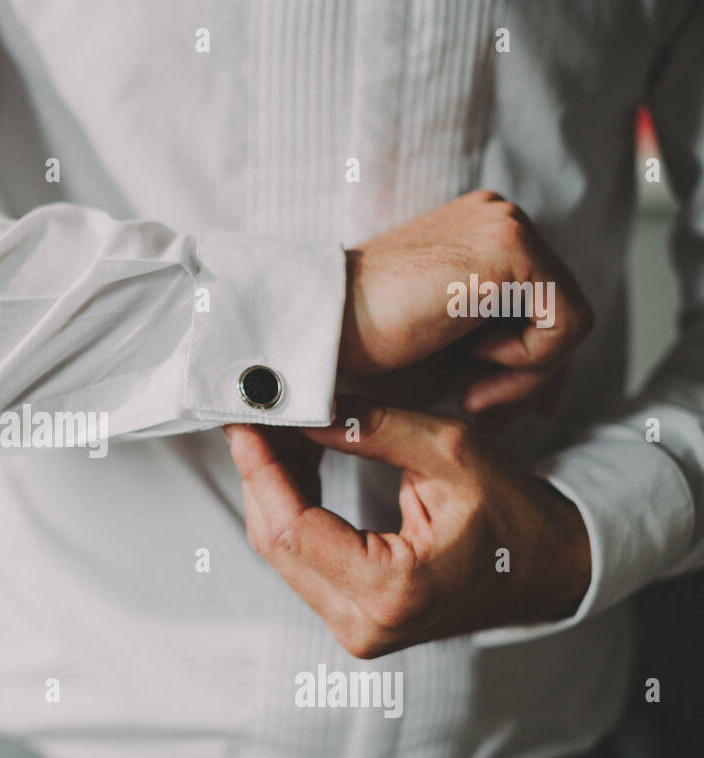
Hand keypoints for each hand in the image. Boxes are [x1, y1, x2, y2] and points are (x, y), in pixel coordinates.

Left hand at [225, 398, 591, 658]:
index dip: (260, 470)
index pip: (294, 527)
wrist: (548, 570)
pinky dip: (291, 512)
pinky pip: (301, 563)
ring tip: (277, 434)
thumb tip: (301, 407)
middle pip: (277, 543)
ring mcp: (356, 631)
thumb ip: (370, 428)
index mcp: (393, 589)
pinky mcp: (352, 622)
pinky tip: (294, 466)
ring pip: (282, 554)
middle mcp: (366, 624)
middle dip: (259, 475)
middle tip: (255, 418)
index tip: (244, 423)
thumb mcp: (450, 452)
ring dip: (271, 491)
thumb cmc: (513, 513)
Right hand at [339, 190, 593, 414]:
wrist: (319, 327)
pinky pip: (565, 321)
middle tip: (481, 411)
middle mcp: (498, 215)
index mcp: (478, 231)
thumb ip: (499, 356)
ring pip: (568, 318)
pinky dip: (527, 360)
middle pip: (560, 310)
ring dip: (525, 374)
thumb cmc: (368, 348)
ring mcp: (507, 223)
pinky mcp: (512, 244)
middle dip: (530, 375)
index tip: (496, 407)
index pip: (542, 302)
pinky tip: (470, 356)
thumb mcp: (447, 355)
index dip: (531, 365)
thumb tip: (554, 396)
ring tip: (469, 393)